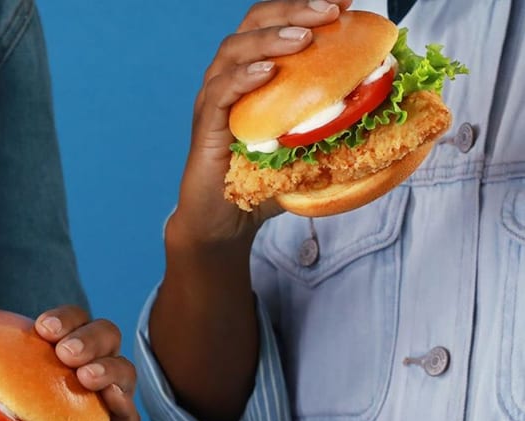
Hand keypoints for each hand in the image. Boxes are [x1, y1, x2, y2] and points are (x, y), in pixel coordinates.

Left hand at [34, 306, 140, 420]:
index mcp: (62, 365)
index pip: (72, 327)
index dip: (64, 319)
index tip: (43, 327)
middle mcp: (92, 378)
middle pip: (106, 336)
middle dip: (89, 336)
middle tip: (66, 352)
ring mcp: (111, 406)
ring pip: (124, 369)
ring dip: (106, 366)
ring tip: (86, 377)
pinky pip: (131, 411)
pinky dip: (121, 399)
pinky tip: (110, 397)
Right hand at [169, 0, 351, 248]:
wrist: (224, 223)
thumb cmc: (264, 184)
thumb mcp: (310, 151)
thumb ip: (338, 128)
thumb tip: (390, 115)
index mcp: (256, 76)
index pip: (276, 24)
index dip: (306, 7)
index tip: (345, 2)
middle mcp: (232, 78)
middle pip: (253, 23)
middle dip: (293, 10)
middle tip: (330, 11)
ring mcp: (215, 100)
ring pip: (233, 50)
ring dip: (270, 38)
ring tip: (303, 38)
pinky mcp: (205, 125)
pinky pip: (220, 92)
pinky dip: (243, 78)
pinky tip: (267, 72)